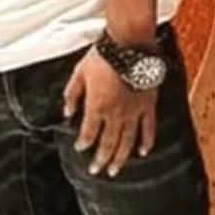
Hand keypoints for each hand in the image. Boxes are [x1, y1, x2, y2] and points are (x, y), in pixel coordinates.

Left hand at [63, 48, 157, 177]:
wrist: (129, 44)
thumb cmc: (103, 56)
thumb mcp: (80, 73)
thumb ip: (72, 94)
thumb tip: (67, 112)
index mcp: (97, 106)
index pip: (89, 132)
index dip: (84, 142)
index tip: (80, 148)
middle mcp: (115, 114)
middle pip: (108, 142)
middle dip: (101, 158)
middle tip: (96, 170)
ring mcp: (133, 111)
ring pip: (127, 141)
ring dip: (120, 158)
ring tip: (114, 170)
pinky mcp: (148, 105)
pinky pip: (148, 128)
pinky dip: (146, 142)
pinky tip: (142, 152)